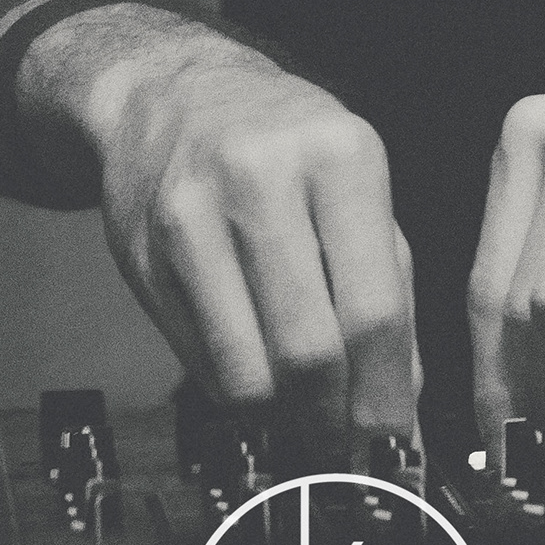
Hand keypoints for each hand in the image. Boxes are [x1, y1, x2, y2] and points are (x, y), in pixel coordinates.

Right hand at [79, 33, 419, 436]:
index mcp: (340, 155)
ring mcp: (192, 213)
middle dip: (334, 422)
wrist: (171, 92)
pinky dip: (235, 391)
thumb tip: (402, 404)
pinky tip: (255, 383)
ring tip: (303, 426)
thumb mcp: (356, 189)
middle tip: (347, 452)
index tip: (395, 449)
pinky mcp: (142, 251)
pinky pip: (198, 360)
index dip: (386, 397)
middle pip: (310, 349)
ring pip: (248, 368)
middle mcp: (262, 176)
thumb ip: (389, 289)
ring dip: (283, 421)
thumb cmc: (283, 148)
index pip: (373, 308)